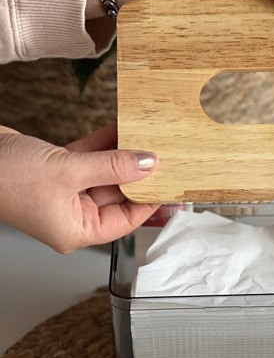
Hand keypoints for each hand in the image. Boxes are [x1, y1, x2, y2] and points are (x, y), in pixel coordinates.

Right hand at [0, 123, 158, 252]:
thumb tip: (149, 164)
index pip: (127, 219)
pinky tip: (122, 128)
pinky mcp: (59, 171)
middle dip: (140, 172)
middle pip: (119, 194)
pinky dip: (104, 144)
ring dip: (123, 154)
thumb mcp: (68, 172)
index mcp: (77, 229)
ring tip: (148, 137)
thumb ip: (112, 167)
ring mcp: (67, 192)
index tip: (172, 181)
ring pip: (106, 173)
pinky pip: (90, 158)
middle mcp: (74, 214)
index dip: (151, 200)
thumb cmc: (4, 178)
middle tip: (165, 154)